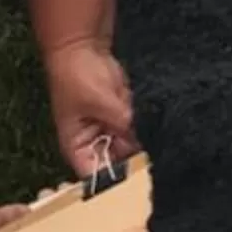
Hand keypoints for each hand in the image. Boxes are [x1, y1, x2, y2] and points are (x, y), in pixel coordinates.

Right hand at [45, 39, 138, 178]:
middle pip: (118, 166)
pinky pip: (139, 130)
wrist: (82, 46)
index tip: (138, 185)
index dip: (116, 184)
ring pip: (132, 148)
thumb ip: (124, 122)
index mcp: (78, 149)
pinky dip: (146, 126)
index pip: (97, 178)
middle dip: (135, 162)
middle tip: (154, 161)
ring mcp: (110, 131)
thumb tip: (148, 136)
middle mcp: (94, 145)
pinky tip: (151, 120)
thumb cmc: (77, 75)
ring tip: (152, 135)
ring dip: (143, 142)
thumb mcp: (100, 101)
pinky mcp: (123, 118)